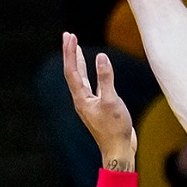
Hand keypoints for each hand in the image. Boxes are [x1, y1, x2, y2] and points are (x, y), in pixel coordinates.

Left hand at [61, 35, 135, 159]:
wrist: (118, 150)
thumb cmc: (115, 129)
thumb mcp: (112, 101)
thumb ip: (106, 78)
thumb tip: (101, 57)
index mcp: (81, 98)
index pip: (72, 71)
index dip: (70, 53)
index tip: (70, 36)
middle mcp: (81, 100)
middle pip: (72, 72)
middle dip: (70, 54)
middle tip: (68, 35)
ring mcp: (89, 103)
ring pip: (81, 78)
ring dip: (78, 62)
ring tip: (76, 47)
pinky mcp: (99, 107)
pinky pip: (91, 85)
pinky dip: (91, 73)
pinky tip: (94, 68)